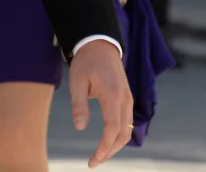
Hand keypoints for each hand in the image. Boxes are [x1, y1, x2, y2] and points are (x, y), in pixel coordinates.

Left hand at [69, 39, 133, 167]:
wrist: (100, 45)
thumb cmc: (86, 62)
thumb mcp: (77, 81)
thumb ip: (79, 104)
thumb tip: (80, 127)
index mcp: (112, 95)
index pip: (113, 128)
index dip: (104, 147)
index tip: (93, 160)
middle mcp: (125, 99)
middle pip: (123, 133)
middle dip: (110, 151)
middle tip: (94, 162)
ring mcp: (128, 99)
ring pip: (127, 130)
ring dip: (115, 145)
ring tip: (100, 155)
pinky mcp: (127, 98)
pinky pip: (127, 122)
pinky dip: (119, 135)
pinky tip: (108, 142)